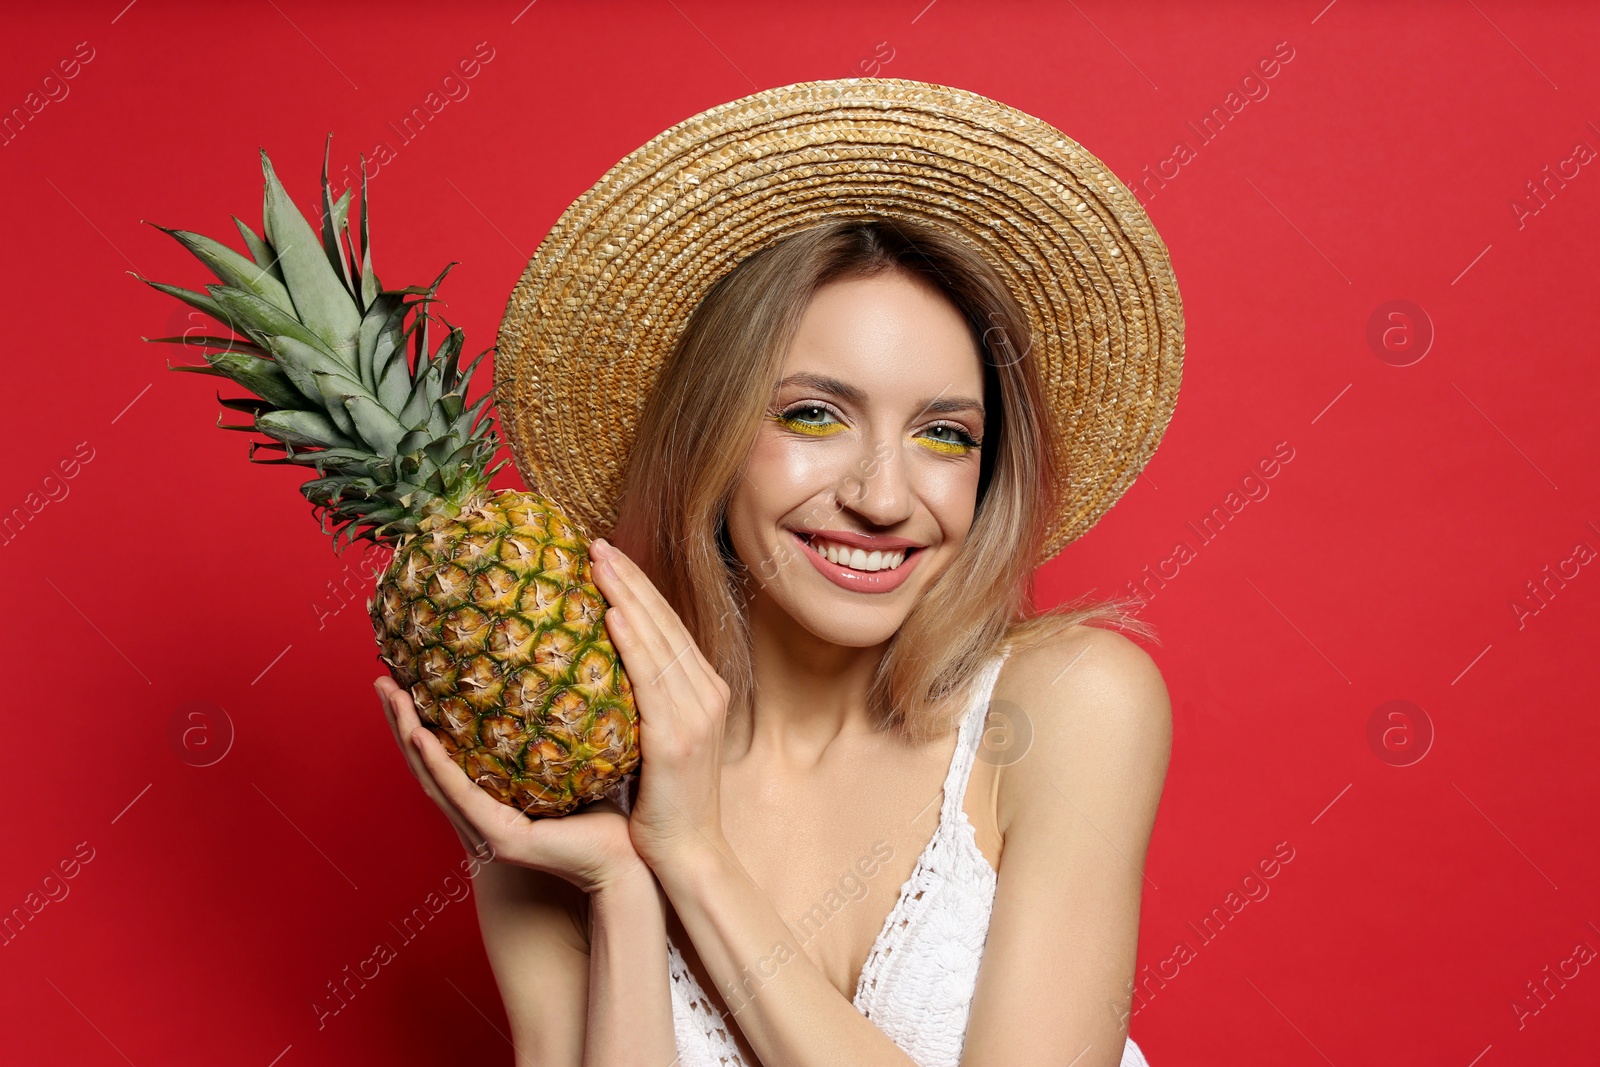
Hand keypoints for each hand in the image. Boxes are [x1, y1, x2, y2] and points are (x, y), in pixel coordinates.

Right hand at [375, 676, 647, 895]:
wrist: (628, 860)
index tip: (402, 678)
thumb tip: (557, 675)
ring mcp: (485, 830)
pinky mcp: (500, 839)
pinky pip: (462, 796)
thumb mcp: (569, 766)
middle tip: (381, 679)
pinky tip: (421, 736)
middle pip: (427, 764)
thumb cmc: (605, 816)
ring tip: (392, 697)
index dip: (420, 720)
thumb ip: (552, 734)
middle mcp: (480, 816)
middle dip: (400, 722)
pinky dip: (438, 766)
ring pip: (434, 777)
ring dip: (408, 736)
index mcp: (491, 801)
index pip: (445, 756)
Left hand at [587, 537, 731, 869]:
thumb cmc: (665, 804)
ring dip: (626, 596)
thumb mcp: (658, 742)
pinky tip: (610, 615)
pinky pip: (650, 679)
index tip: (607, 557)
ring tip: (596, 562)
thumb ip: (643, 705)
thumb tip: (603, 674)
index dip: (639, 589)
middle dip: (629, 579)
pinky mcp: (677, 737)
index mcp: (705, 691)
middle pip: (664, 622)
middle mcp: (706, 694)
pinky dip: (632, 643)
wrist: (688, 853)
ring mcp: (696, 714)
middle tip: (593, 543)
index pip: (669, 627)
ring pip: (657, 640)